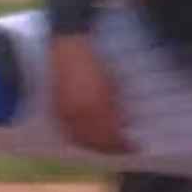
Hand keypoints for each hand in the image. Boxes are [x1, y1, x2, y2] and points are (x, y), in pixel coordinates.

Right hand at [47, 34, 132, 154]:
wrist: (68, 43)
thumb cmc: (95, 59)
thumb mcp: (113, 82)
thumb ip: (117, 105)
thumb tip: (124, 123)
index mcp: (95, 106)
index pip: (111, 136)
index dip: (124, 144)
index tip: (135, 146)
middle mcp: (78, 113)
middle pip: (95, 142)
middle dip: (110, 147)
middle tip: (122, 147)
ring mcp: (64, 111)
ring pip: (80, 139)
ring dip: (94, 145)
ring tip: (106, 144)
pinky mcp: (56, 108)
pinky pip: (68, 131)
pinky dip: (79, 137)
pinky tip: (87, 136)